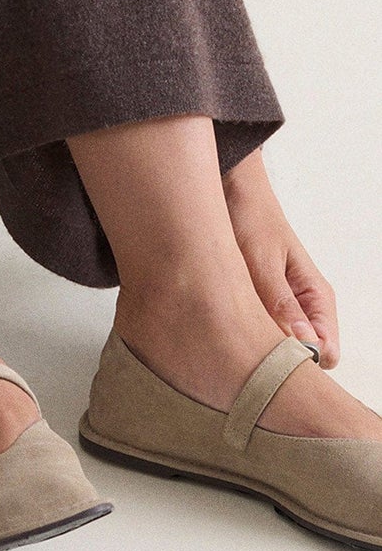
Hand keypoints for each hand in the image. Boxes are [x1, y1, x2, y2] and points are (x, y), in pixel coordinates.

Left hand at [223, 151, 339, 368]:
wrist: (229, 188)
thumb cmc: (251, 216)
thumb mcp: (261, 259)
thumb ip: (279, 301)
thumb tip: (303, 343)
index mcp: (317, 296)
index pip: (328, 351)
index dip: (305, 362)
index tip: (272, 357)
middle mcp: (304, 305)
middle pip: (304, 355)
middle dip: (279, 359)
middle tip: (245, 351)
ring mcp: (281, 305)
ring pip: (278, 344)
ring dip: (259, 344)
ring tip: (229, 334)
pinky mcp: (258, 301)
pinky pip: (259, 329)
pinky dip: (244, 331)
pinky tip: (221, 324)